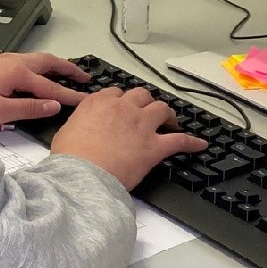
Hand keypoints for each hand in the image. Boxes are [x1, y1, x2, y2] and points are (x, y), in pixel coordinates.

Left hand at [0, 52, 92, 127]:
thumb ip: (28, 108)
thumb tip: (53, 106)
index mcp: (16, 72)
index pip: (51, 87)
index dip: (70, 96)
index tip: (86, 100)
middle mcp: (12, 62)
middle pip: (49, 62)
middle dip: (69, 68)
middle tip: (85, 76)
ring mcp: (4, 61)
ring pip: (38, 60)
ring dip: (56, 65)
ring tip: (69, 73)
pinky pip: (27, 62)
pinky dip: (41, 67)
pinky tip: (42, 75)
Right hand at [49, 87, 208, 190]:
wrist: (82, 175)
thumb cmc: (70, 157)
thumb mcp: (66, 130)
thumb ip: (80, 121)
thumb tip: (82, 126)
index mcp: (99, 102)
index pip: (115, 92)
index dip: (121, 100)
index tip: (123, 106)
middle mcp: (123, 108)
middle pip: (141, 95)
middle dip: (145, 101)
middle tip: (147, 111)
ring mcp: (141, 125)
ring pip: (161, 109)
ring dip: (166, 114)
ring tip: (170, 121)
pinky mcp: (155, 146)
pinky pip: (180, 141)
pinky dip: (192, 142)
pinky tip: (200, 144)